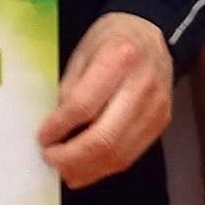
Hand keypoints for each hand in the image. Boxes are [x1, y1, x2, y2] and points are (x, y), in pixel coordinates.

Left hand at [37, 12, 173, 189]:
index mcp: (119, 58)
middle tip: (50, 159)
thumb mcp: (82, 52)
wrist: (152, 35)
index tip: (42, 137)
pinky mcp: (161, 123)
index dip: (58, 127)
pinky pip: (130, 155)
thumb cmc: (110, 40)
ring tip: (64, 170)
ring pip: (118, 154)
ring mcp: (156, 108)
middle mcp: (142, 85)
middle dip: (70, 158)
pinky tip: (86, 166)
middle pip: (104, 138)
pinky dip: (103, 167)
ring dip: (86, 170)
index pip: (83, 105)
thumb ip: (69, 89)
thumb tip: (56, 130)